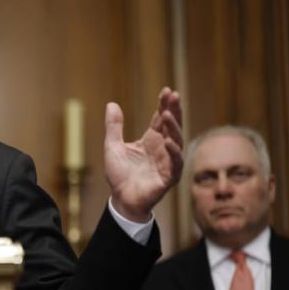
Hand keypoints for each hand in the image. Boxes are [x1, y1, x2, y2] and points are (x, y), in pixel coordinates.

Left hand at [104, 87, 183, 221]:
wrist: (121, 199)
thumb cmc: (119, 174)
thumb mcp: (112, 147)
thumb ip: (113, 127)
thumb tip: (111, 104)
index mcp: (151, 139)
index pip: (161, 118)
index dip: (164, 105)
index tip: (166, 91)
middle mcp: (163, 148)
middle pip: (172, 125)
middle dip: (174, 110)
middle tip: (174, 95)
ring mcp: (168, 161)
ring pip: (177, 141)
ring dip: (173, 128)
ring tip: (167, 115)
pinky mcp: (169, 176)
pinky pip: (175, 163)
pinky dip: (173, 152)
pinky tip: (169, 141)